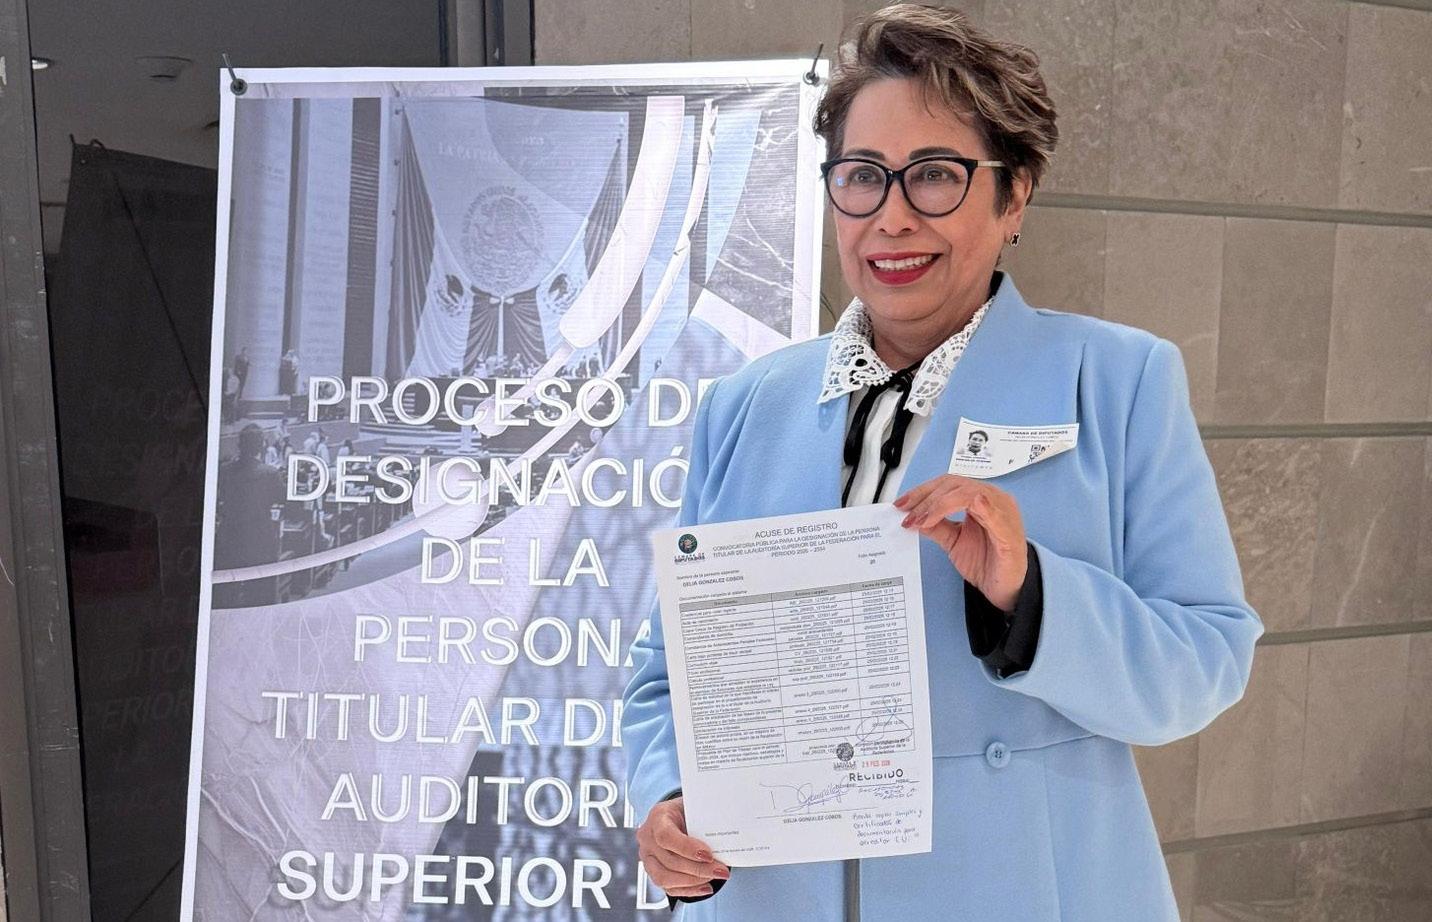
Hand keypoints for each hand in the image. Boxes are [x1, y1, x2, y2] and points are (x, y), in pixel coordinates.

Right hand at [636, 796, 729, 898]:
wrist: (676, 815)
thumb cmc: (687, 810)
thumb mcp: (694, 806)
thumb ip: (704, 817)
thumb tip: (725, 830)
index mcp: (657, 817)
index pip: (666, 836)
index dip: (687, 848)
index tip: (708, 855)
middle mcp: (647, 838)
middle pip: (669, 860)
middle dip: (698, 869)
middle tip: (720, 870)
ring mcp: (647, 857)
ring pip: (665, 878)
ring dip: (694, 881)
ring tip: (714, 876)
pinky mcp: (652, 872)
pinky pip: (668, 887)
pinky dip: (689, 890)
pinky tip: (705, 886)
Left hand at [895, 475, 1026, 610]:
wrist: (1005, 589)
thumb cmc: (986, 562)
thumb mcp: (953, 541)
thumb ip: (936, 526)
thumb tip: (914, 516)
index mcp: (982, 498)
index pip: (949, 483)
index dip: (923, 491)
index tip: (902, 504)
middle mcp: (994, 498)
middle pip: (954, 483)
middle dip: (925, 497)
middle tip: (907, 514)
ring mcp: (1003, 510)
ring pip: (965, 491)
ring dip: (937, 504)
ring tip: (920, 520)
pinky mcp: (1007, 528)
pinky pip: (986, 508)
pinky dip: (963, 507)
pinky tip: (942, 514)